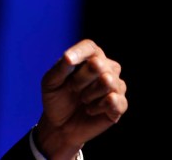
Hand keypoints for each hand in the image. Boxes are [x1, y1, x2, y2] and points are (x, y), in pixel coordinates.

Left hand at [35, 39, 127, 159]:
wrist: (60, 125)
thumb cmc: (56, 98)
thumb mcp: (50, 82)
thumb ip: (60, 68)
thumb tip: (69, 57)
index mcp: (89, 57)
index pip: (89, 47)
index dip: (79, 53)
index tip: (68, 61)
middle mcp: (107, 67)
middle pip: (98, 64)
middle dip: (80, 79)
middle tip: (73, 88)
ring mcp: (116, 85)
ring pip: (108, 81)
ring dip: (89, 94)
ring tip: (83, 99)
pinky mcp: (120, 104)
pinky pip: (115, 100)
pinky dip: (97, 107)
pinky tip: (91, 110)